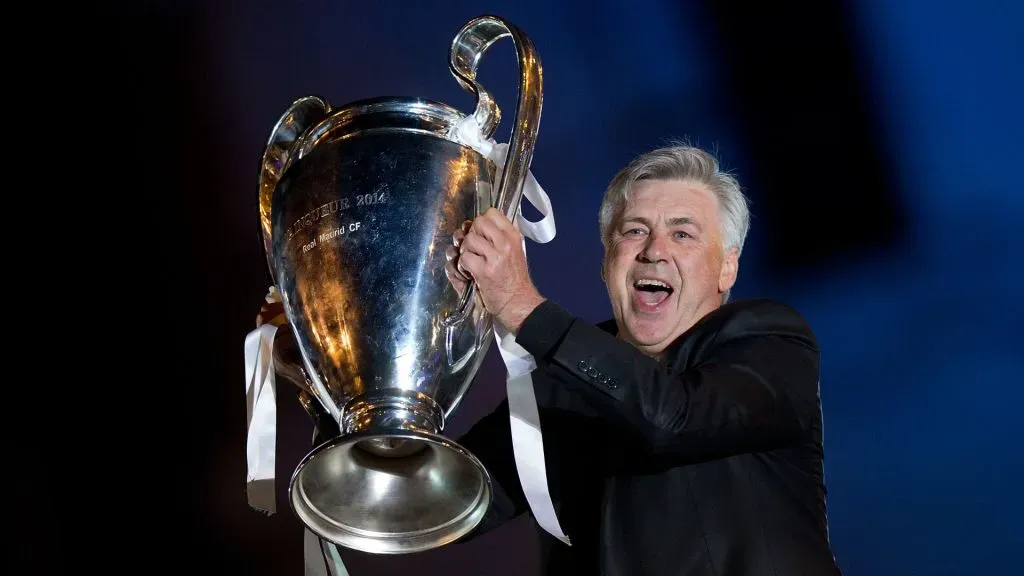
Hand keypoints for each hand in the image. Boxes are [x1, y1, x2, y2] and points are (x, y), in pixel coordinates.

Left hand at [447, 207, 544, 332]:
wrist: (517, 303)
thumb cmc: (514, 279)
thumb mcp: (515, 250)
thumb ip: (503, 234)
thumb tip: (486, 219)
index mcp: (513, 236)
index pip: (491, 213)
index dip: (481, 223)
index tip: (481, 235)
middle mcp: (504, 243)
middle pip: (477, 223)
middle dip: (471, 235)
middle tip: (474, 249)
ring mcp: (494, 257)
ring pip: (468, 240)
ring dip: (465, 252)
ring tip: (472, 263)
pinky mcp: (483, 271)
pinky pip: (463, 258)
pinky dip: (462, 267)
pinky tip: (470, 273)